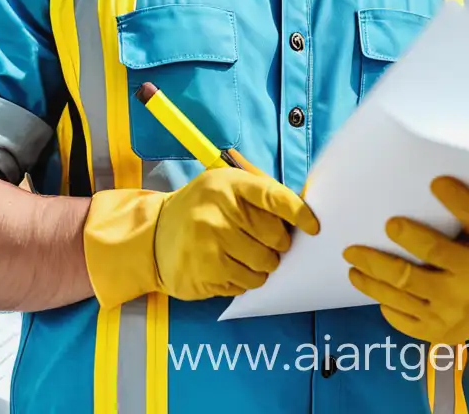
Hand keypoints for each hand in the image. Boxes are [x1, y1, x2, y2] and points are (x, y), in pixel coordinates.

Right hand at [83, 168, 318, 307]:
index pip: (274, 196)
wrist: (155, 234)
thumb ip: (259, 193)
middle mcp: (218, 213)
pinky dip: (244, 279)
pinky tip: (228, 265)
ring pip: (264, 267)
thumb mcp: (224, 185)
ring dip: (263, 266)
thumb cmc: (201, 207)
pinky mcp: (205, 274)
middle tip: (263, 241)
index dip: (299, 212)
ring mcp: (210, 245)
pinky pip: (245, 284)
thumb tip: (301, 208)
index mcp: (228, 185)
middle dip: (277, 244)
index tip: (313, 226)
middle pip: (276, 239)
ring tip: (244, 254)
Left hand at [343, 176, 468, 344]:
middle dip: (375, 263)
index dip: (412, 237)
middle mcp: (460, 298)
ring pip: (399, 301)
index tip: (389, 223)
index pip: (436, 251)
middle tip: (350, 249)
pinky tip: (374, 291)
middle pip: (407, 279)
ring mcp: (447, 321)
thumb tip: (437, 183)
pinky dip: (386, 307)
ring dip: (370, 284)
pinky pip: (404, 323)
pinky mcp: (437, 334)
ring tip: (351, 266)